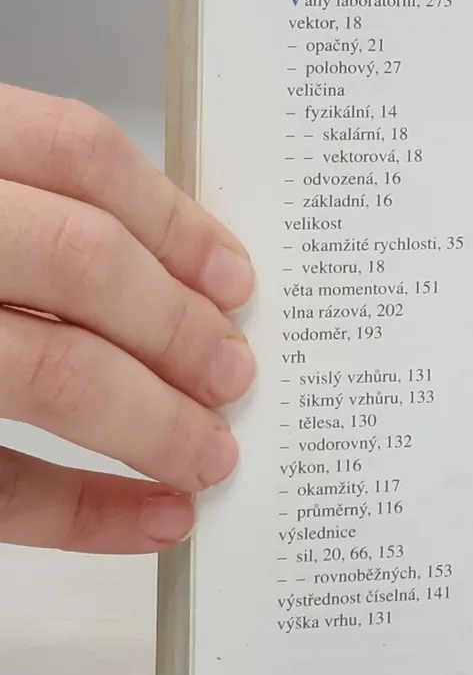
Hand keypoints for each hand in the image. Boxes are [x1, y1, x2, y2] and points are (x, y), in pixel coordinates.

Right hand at [0, 86, 253, 553]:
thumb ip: (28, 212)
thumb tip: (182, 278)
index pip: (74, 153)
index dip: (173, 218)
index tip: (239, 279)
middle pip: (81, 260)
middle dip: (180, 326)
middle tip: (241, 377)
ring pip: (48, 369)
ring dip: (152, 420)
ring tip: (214, 455)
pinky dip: (81, 512)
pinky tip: (156, 520)